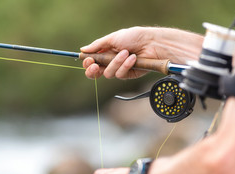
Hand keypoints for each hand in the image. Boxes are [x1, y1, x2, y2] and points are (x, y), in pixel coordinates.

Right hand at [81, 26, 203, 79]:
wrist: (151, 43)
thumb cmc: (134, 37)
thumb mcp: (112, 38)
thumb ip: (97, 45)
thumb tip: (83, 50)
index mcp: (106, 52)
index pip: (92, 62)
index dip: (88, 63)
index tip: (88, 60)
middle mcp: (111, 62)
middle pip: (96, 73)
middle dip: (93, 70)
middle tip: (95, 65)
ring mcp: (120, 69)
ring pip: (109, 74)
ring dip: (116, 63)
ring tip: (126, 53)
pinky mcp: (129, 75)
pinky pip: (121, 75)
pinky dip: (126, 66)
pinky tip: (133, 58)